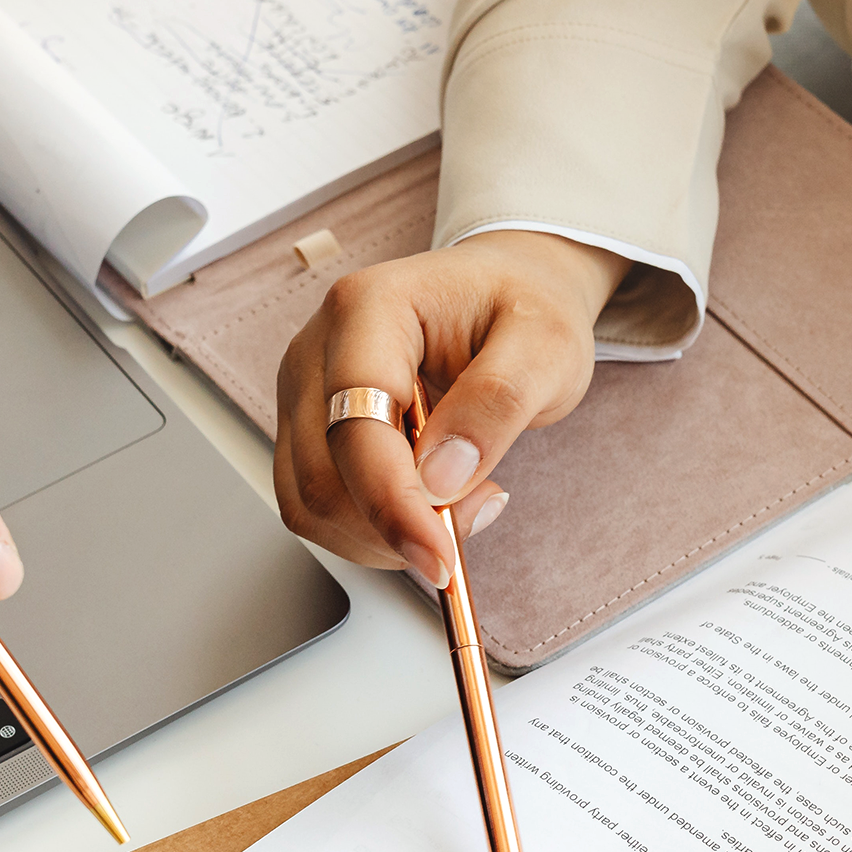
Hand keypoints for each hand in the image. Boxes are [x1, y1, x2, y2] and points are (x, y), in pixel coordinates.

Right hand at [274, 229, 626, 588]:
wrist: (506, 295)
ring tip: (459, 499)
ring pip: (310, 504)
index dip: (394, 503)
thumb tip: (440, 476)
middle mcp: (317, 349)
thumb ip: (497, 402)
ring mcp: (304, 393)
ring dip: (384, 534)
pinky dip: (373, 530)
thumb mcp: (546, 346)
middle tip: (477, 511)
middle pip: (322, 476)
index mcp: (368, 308)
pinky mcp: (309, 431)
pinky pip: (318, 508)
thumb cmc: (522, 308)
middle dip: (397, 523)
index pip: (356, 424)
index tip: (441, 556)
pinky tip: (427, 502)